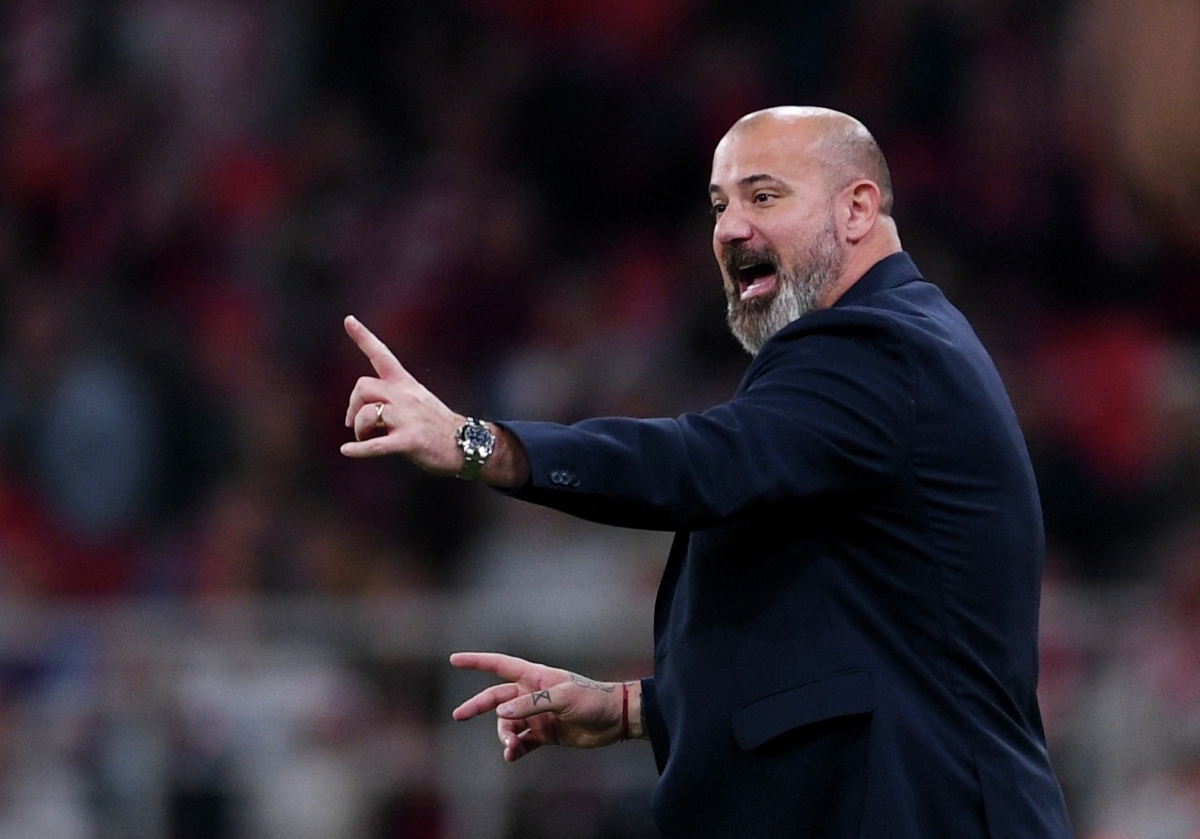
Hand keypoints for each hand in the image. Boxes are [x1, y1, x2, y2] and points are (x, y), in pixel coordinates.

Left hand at [340, 315, 463, 474]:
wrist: (465, 444)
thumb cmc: (436, 425)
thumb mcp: (416, 400)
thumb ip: (389, 398)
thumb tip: (358, 410)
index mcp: (406, 384)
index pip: (382, 355)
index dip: (363, 337)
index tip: (348, 319)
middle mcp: (406, 396)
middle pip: (363, 387)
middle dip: (352, 406)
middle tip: (355, 424)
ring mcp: (408, 418)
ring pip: (366, 415)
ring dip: (359, 430)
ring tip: (366, 439)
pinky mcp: (409, 441)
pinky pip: (377, 445)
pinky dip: (358, 449)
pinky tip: (347, 450)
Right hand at [450, 652, 639, 761]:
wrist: (615, 719)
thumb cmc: (592, 699)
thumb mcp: (562, 698)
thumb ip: (531, 704)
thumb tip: (501, 714)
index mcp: (535, 677)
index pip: (500, 665)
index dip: (477, 662)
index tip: (454, 659)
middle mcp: (532, 694)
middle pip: (496, 698)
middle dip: (477, 706)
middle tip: (458, 716)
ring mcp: (537, 715)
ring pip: (508, 725)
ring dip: (505, 736)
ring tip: (510, 747)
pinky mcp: (544, 734)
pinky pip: (521, 742)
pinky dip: (514, 749)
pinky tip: (512, 756)